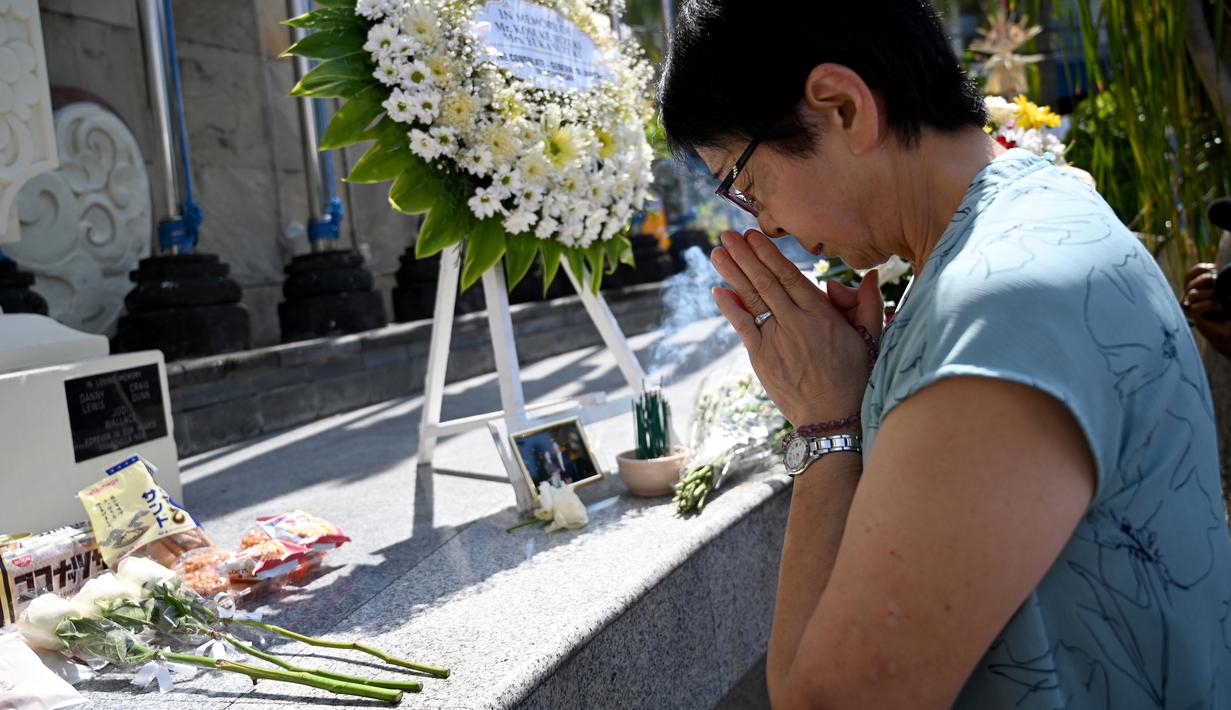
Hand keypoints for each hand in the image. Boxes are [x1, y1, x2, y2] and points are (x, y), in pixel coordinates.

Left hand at [709, 229, 883, 426]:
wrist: (833, 419)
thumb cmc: (856, 378)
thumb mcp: (870, 339)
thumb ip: (867, 304)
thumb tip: (871, 275)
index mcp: (821, 315)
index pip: (790, 276)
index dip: (769, 254)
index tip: (754, 236)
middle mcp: (795, 324)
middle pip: (765, 282)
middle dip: (745, 256)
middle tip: (728, 235)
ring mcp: (776, 341)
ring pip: (752, 300)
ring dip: (732, 274)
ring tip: (717, 252)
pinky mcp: (762, 359)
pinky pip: (742, 327)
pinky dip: (730, 307)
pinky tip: (717, 289)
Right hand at [1181, 262, 1230, 358]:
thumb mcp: (1224, 289)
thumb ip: (1218, 279)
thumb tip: (1216, 266)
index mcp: (1197, 287)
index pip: (1190, 274)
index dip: (1200, 269)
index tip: (1215, 269)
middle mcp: (1191, 296)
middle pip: (1191, 282)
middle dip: (1206, 279)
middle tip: (1218, 283)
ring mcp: (1191, 306)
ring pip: (1192, 294)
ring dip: (1209, 293)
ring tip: (1220, 299)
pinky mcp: (1193, 316)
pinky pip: (1196, 307)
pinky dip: (1208, 305)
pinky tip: (1219, 308)